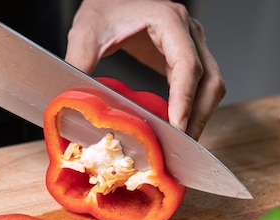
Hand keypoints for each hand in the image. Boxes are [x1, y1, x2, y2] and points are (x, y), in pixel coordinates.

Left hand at [65, 0, 225, 139]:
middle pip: (209, 80)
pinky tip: (176, 127)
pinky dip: (191, 108)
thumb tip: (69, 98)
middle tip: (181, 146)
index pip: (188, 65)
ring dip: (199, 115)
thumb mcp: (87, 32)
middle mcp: (188, 31)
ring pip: (210, 85)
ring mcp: (191, 43)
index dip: (184, 99)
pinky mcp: (185, 56)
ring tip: (180, 142)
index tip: (178, 126)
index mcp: (168, 20)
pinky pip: (199, 86)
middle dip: (197, 116)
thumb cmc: (103, 6)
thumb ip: (79, 62)